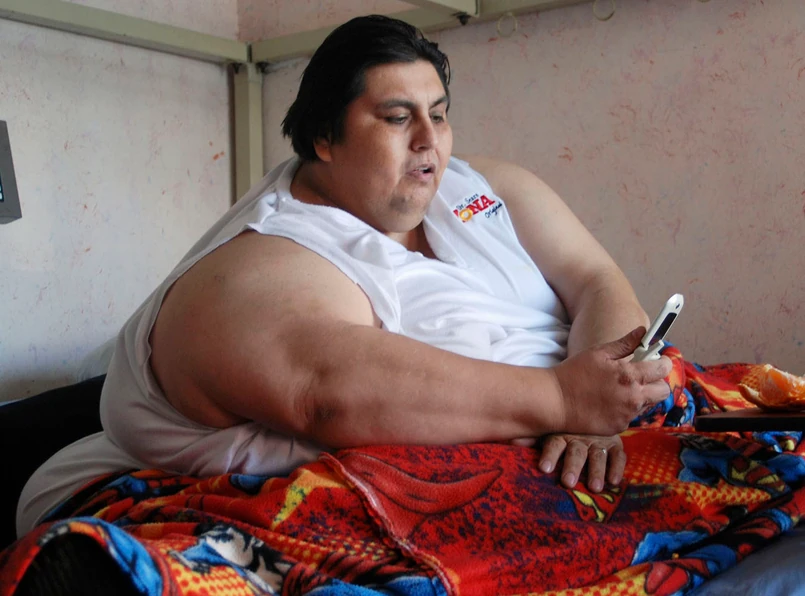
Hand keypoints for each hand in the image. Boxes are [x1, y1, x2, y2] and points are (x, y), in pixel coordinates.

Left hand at [512, 434, 624, 491]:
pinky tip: (615, 481)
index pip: (554, 443)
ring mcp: (599, 441)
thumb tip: (509, 439)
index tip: (544, 468)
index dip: (549, 455)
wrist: (594, 412)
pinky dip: (617, 468)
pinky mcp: (616, 445)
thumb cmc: (564, 430)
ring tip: (594, 487)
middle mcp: (580, 437)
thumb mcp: (549, 432)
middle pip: (576, 452)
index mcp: (561, 434)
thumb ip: (532, 438)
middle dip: (572, 467)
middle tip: (568, 483)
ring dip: (596, 471)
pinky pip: (618, 456)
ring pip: (597, 455)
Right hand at [552, 327, 671, 435]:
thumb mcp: (598, 353)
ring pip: (647, 404)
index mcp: (629, 376)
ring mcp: (626, 415)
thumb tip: (643, 332)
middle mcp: (632, 398)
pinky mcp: (618, 427)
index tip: (660, 360)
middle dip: (657, 382)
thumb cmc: (573, 373)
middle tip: (643, 376)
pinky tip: (608, 402)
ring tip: (619, 389)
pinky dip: (625, 408)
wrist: (554, 401)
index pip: (662, 369)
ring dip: (640, 396)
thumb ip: (624, 344)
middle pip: (663, 391)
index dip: (664, 363)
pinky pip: (630, 416)